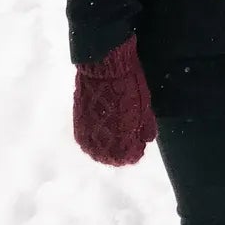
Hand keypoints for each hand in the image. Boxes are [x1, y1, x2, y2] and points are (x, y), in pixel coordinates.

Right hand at [73, 35, 157, 165]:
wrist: (103, 65)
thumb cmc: (128, 84)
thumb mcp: (144, 106)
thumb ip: (145, 127)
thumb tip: (146, 141)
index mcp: (121, 137)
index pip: (130, 157)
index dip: (135, 151)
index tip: (138, 143)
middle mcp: (102, 140)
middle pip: (112, 158)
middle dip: (121, 152)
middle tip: (128, 141)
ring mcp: (87, 133)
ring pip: (96, 151)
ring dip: (105, 148)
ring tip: (114, 138)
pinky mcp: (78, 123)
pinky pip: (86, 140)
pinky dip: (94, 140)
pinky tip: (101, 132)